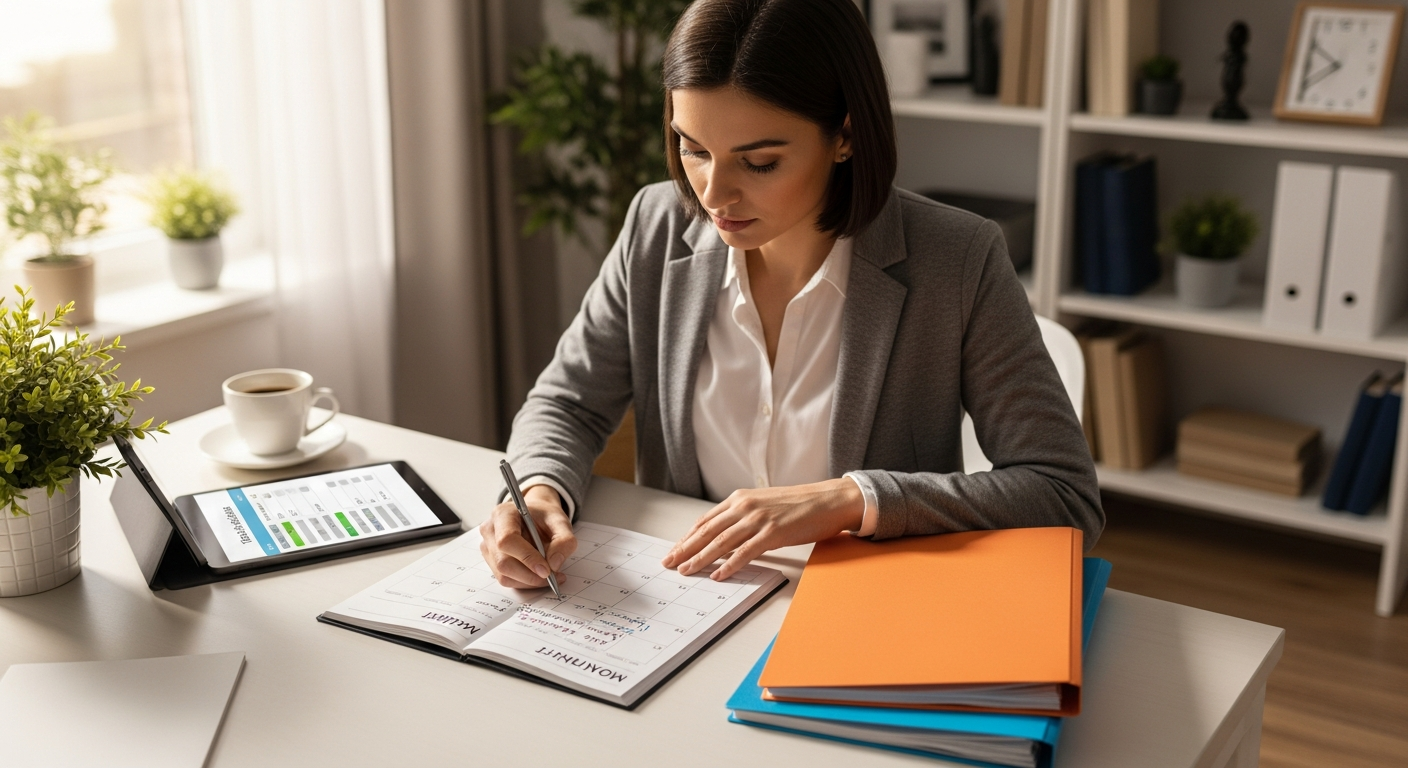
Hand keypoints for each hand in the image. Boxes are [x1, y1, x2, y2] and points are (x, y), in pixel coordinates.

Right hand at [479, 485, 576, 588]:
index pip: (507, 540)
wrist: (535, 516)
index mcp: (503, 514)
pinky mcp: (492, 561)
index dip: (527, 558)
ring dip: (529, 581)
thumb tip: (554, 564)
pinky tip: (539, 575)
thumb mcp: (561, 521)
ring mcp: (488, 547)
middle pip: (503, 562)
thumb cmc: (544, 517)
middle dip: (530, 575)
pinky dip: (525, 582)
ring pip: (504, 575)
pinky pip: (506, 579)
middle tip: (553, 577)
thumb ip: (564, 540)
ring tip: (550, 576)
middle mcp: (490, 530)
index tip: (546, 570)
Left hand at [661, 478, 863, 580]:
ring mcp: (758, 519)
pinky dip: (730, 565)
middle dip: (685, 549)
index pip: (706, 521)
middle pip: (707, 531)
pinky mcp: (773, 532)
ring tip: (686, 571)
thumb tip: (724, 537)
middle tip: (669, 562)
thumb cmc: (799, 505)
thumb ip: (742, 517)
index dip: (687, 537)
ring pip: (721, 542)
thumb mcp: (764, 505)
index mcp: (740, 498)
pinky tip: (719, 574)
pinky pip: (745, 552)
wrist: (828, 500)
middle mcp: (745, 506)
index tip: (675, 550)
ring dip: (701, 558)